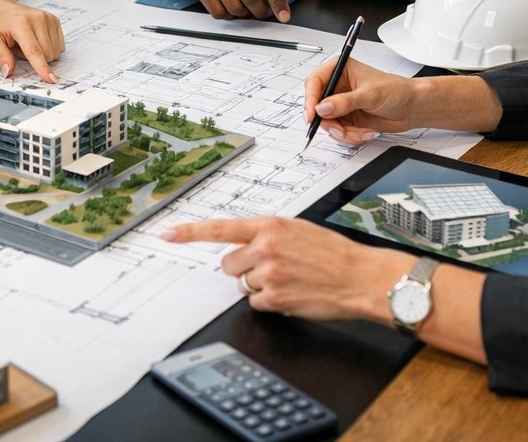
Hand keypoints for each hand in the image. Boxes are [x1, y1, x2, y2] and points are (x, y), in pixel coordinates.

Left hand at [0, 0, 64, 82]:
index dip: (42, 67)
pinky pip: (58, 46)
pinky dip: (48, 47)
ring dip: (40, 53)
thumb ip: (0, 56)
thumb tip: (9, 72)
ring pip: (54, 52)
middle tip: (18, 46)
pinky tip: (36, 38)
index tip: (51, 79)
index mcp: (20, 23)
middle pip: (46, 54)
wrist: (0, 6)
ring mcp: (48, 18)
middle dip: (33, 58)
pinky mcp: (54, 20)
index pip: (34, 50)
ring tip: (25, 42)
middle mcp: (38, 18)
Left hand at [161, 216, 388, 320]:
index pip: (219, 227)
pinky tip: (291, 293)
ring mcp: (268, 274)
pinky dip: (269, 302)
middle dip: (243, 268)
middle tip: (270, 268)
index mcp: (269, 225)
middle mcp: (264, 247)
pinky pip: (256, 303)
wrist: (360, 277)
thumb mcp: (297, 230)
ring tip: (288, 279)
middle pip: (228, 264)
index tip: (167, 234)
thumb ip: (266, 234)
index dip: (189, 232)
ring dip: (258, 286)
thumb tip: (242, 246)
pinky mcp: (274, 298)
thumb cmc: (333, 254)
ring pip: (242, 285)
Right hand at [302, 58, 417, 144]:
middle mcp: (338, 86)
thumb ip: (345, 102)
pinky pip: (338, 131)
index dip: (310, 99)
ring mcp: (342, 104)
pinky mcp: (347, 118)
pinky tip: (365, 132)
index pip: (315, 82)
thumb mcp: (370, 95)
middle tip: (340, 129)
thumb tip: (323, 107)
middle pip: (316, 105)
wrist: (413, 108)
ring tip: (360, 132)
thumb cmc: (397, 91)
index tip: (312, 115)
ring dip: (342, 131)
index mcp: (341, 69)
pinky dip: (349, 136)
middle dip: (328, 121)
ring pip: (327, 122)